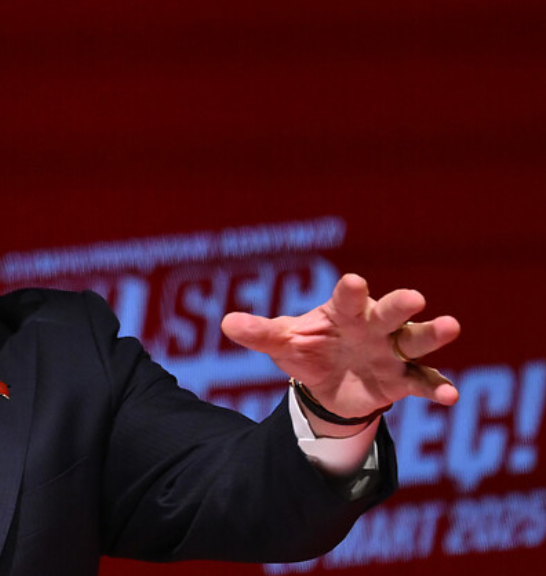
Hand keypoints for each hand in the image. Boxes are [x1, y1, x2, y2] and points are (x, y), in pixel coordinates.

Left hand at [222, 274, 458, 434]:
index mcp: (344, 312)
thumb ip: (259, 333)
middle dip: (401, 305)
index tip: (352, 282)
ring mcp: (392, 352)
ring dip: (432, 334)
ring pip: (416, 340)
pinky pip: (423, 381)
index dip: (350, 290)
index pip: (347, 298)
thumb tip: (227, 323)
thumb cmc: (309, 349)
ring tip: (450, 326)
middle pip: (390, 312)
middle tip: (415, 298)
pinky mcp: (402, 379)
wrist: (327, 383)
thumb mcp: (283, 343)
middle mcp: (374, 326)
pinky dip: (437, 387)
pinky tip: (451, 396)